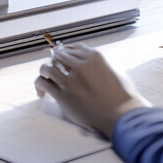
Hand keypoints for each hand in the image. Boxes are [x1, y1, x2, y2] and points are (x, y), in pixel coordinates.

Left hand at [34, 42, 149, 138]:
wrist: (120, 115)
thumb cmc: (122, 96)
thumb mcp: (115, 70)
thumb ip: (101, 64)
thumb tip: (93, 65)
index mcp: (94, 56)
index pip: (73, 48)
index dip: (66, 51)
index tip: (62, 56)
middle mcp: (80, 65)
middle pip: (58, 55)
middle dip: (55, 60)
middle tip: (54, 68)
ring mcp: (70, 80)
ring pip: (47, 67)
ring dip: (44, 71)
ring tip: (45, 78)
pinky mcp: (63, 95)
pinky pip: (43, 83)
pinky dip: (39, 86)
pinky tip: (42, 92)